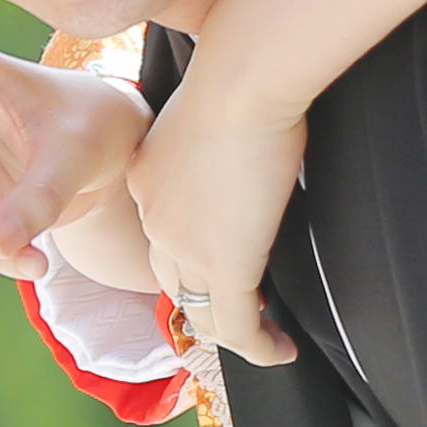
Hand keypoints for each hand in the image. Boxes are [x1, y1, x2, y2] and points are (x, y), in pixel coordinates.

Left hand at [128, 66, 306, 365]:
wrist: (242, 81)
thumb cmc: (239, 75)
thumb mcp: (211, 107)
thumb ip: (217, 133)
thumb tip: (252, 133)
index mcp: (145, 177)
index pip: (161, 231)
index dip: (190, 251)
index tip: (224, 251)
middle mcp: (153, 218)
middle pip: (172, 277)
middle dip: (202, 298)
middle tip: (242, 309)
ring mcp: (184, 247)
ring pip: (201, 310)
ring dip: (231, 330)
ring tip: (263, 338)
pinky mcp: (225, 265)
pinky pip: (237, 326)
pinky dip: (259, 346)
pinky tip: (281, 351)